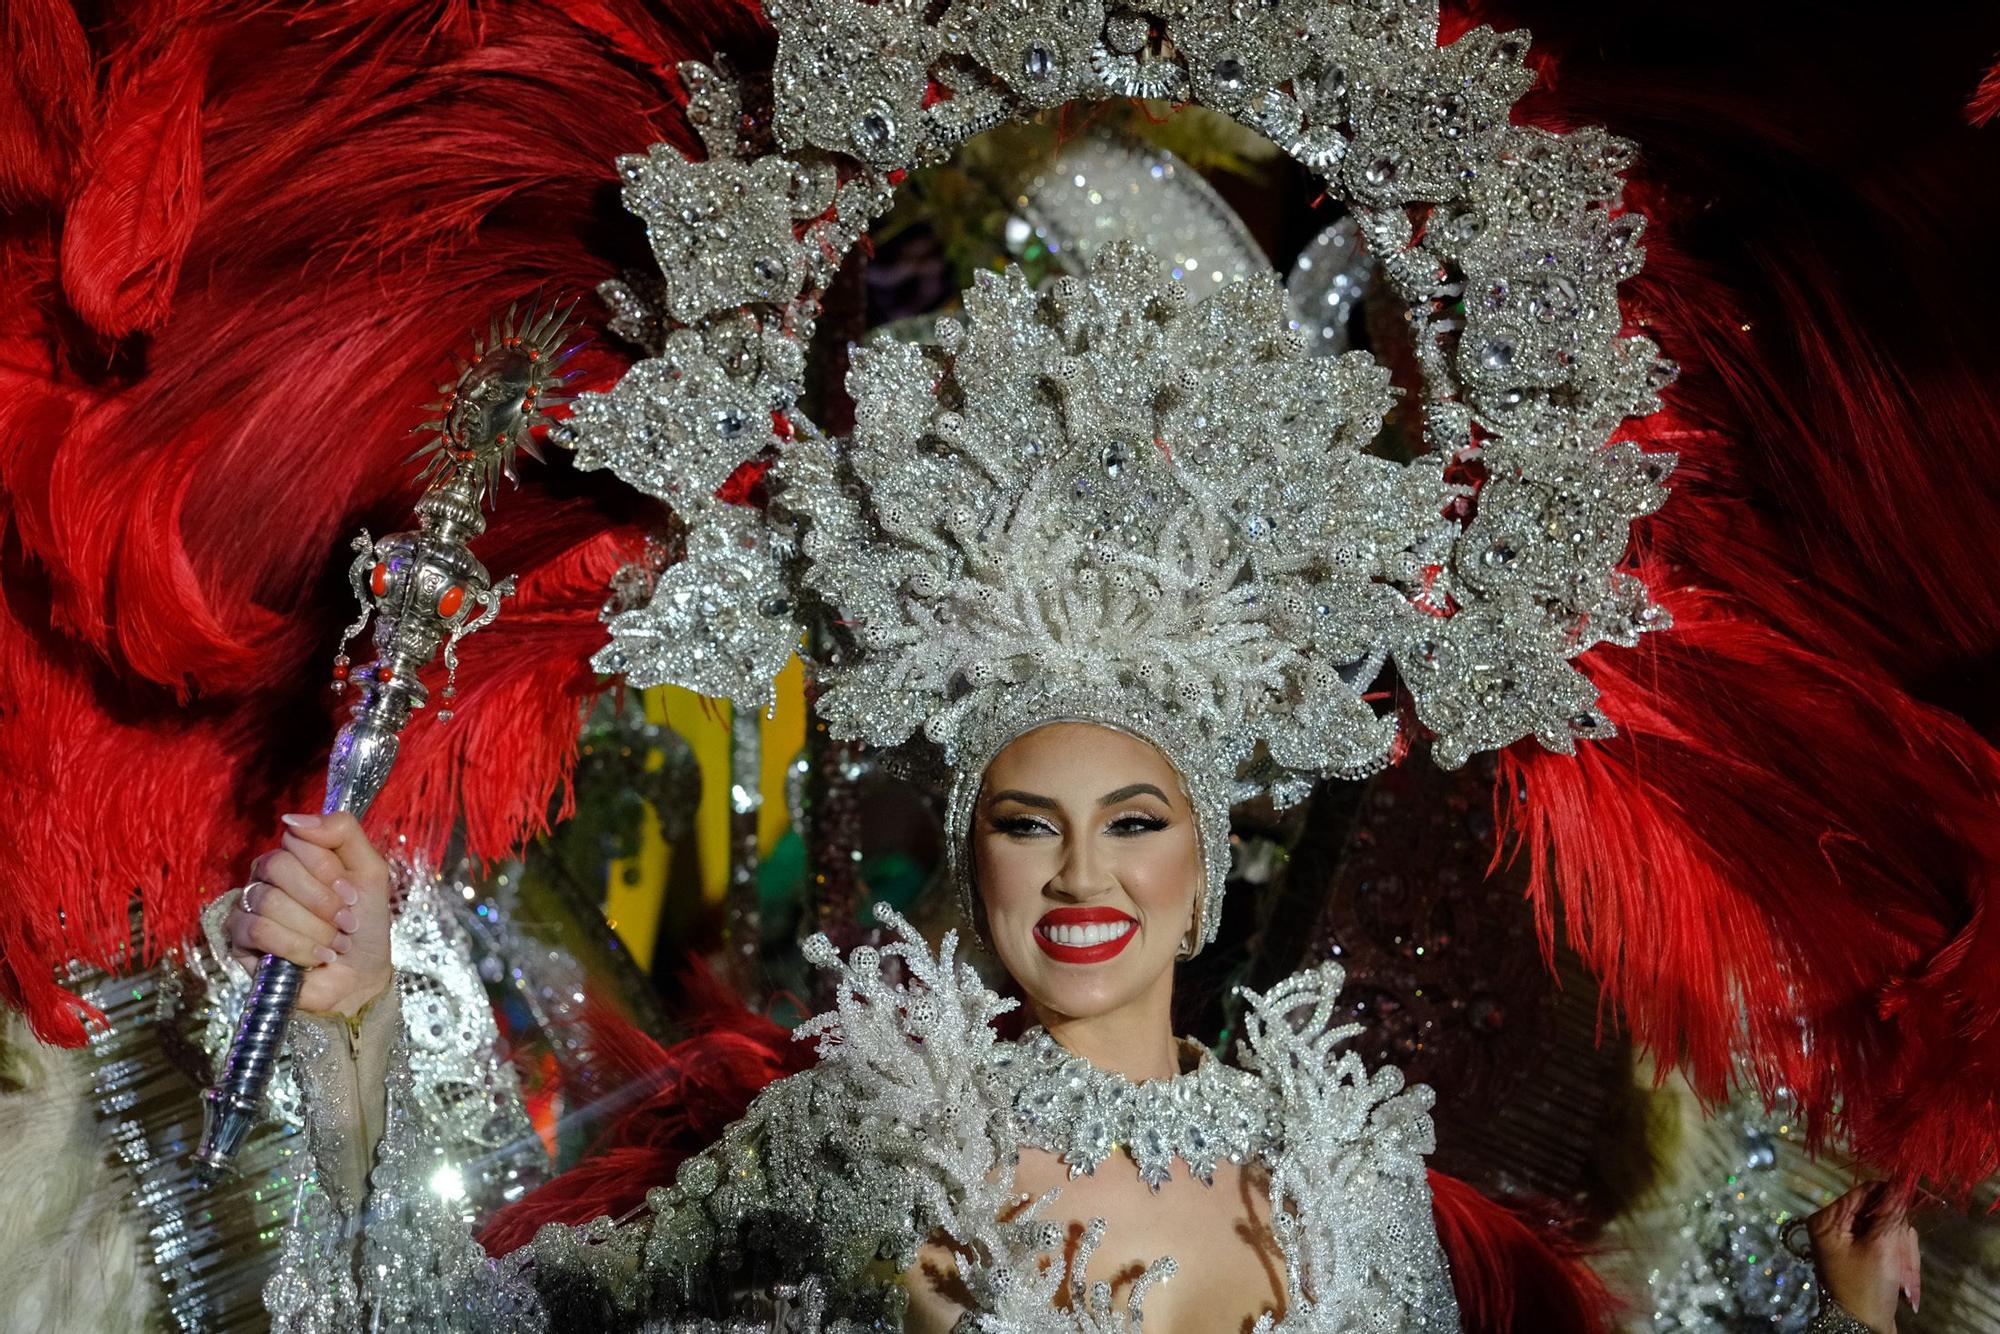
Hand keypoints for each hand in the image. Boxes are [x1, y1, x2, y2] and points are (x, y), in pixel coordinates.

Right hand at [222, 811, 393, 1016]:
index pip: (296, 838)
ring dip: (315, 929)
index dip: (327, 869)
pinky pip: (258, 931)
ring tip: (334, 944)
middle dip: (322, 901)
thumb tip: (293, 819)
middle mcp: (266, 876)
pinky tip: (316, 958)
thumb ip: (342, 832)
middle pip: (278, 865)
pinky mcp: (239, 941)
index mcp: (294, 855)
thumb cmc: (364, 925)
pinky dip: (297, 946)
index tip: (352, 895)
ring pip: (269, 902)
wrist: (360, 977)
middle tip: (346, 923)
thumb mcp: (369, 871)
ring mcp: (248, 907)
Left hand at [1807, 1181, 1919, 1331]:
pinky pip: (1889, 1248)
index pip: (1864, 1192)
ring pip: (1890, 1232)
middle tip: (1900, 1260)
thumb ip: (1890, 1212)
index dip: (1892, 1193)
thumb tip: (1899, 1181)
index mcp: (1828, 1219)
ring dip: (1902, 1254)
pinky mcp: (1863, 1257)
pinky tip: (1902, 1283)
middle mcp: (1834, 1227)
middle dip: (1898, 1237)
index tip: (1920, 1197)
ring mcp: (1848, 1242)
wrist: (1863, 1328)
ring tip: (1900, 1277)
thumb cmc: (1866, 1286)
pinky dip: (1900, 1262)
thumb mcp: (1881, 1246)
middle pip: (1880, 1213)